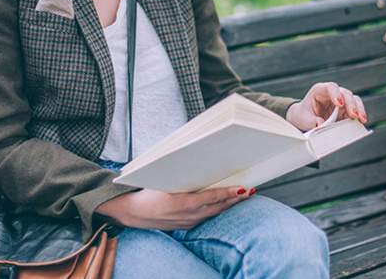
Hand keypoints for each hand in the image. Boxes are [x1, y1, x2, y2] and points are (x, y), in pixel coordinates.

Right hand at [95, 185, 254, 230]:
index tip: (244, 189)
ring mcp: (189, 222)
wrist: (133, 212)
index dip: (231, 193)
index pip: (214, 197)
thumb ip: (184, 174)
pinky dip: (218, 209)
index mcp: (184, 202)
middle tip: (252, 190)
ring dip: (229, 204)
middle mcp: (189, 215)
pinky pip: (207, 216)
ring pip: (215, 212)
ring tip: (244, 195)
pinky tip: (225, 203)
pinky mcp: (187, 225)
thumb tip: (200, 161)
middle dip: (237, 198)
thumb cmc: (148, 192)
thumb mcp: (165, 180)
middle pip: (219, 206)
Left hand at [286, 82, 367, 131]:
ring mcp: (341, 102)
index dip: (336, 94)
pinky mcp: (346, 111)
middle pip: (346, 94)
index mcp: (320, 91)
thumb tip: (321, 124)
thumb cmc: (303, 116)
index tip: (339, 104)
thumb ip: (312, 121)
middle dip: (351, 104)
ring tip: (361, 119)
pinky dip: (359, 117)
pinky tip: (361, 123)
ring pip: (354, 101)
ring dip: (359, 109)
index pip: (330, 87)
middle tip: (354, 115)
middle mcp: (333, 94)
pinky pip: (356, 111)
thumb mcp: (303, 119)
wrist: (304, 120)